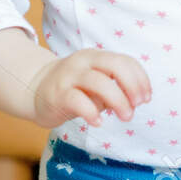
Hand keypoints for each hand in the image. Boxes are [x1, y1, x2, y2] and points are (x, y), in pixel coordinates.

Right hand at [30, 49, 150, 128]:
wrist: (34, 90)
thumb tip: (135, 101)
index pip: (125, 61)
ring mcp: (69, 77)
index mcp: (97, 57)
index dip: (141, 79)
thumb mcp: (97, 82)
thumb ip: (115, 87)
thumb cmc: (74, 88)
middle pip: (115, 66)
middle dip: (132, 86)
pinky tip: (99, 122)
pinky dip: (92, 112)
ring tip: (125, 117)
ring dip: (118, 101)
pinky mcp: (58, 94)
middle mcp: (83, 62)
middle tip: (137, 105)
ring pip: (99, 83)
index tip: (146, 98)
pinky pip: (78, 101)